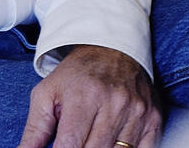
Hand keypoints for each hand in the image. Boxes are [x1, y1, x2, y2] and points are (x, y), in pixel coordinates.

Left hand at [17, 45, 160, 147]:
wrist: (111, 50)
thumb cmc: (75, 75)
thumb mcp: (47, 94)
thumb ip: (35, 128)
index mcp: (83, 97)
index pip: (71, 144)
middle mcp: (114, 105)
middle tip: (72, 145)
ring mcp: (137, 113)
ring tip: (89, 141)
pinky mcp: (153, 120)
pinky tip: (109, 143)